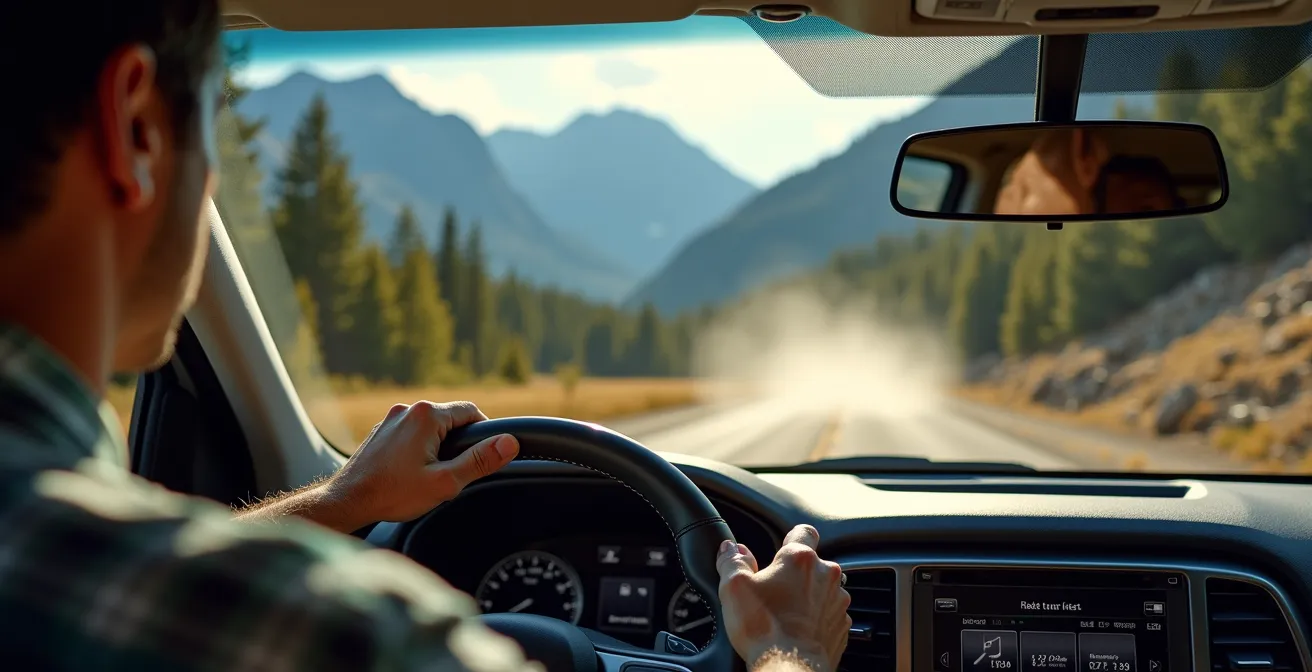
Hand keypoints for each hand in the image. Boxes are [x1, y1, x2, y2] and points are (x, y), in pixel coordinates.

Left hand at [324, 400, 518, 526]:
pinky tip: (413, 473)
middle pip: (450, 418)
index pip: (471, 412)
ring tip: (434, 475)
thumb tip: (510, 443)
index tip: (487, 455)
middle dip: (460, 443)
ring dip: (439, 446)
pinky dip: (420, 448)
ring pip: (430, 427)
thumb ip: (480, 461)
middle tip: (459, 472)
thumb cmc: (392, 493)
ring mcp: (391, 419)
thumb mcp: (445, 482)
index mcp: (426, 415)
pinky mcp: (381, 432)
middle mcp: (407, 409)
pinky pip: (412, 433)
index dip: (486, 433)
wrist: (347, 501)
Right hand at [715, 524, 850, 671]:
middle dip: (795, 574)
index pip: (804, 531)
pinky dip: (816, 619)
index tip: (781, 549)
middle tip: (773, 591)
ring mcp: (837, 602)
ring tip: (784, 614)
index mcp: (800, 559)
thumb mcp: (734, 587)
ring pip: (822, 589)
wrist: (790, 667)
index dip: (791, 538)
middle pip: (812, 564)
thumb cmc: (764, 628)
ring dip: (808, 596)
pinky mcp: (841, 626)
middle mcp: (826, 575)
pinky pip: (829, 614)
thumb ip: (732, 561)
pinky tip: (797, 630)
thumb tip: (730, 549)